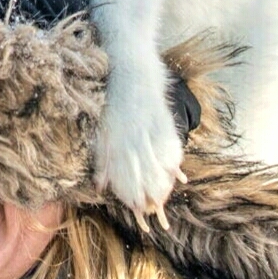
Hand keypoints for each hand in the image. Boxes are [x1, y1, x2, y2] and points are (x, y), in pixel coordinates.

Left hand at [95, 78, 185, 220]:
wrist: (130, 71)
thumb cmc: (114, 105)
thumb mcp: (103, 131)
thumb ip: (102, 159)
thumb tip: (99, 186)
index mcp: (114, 136)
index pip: (122, 169)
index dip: (129, 189)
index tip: (135, 206)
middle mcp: (130, 132)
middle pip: (140, 166)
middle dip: (146, 187)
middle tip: (154, 206)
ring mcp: (146, 124)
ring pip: (155, 155)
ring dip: (161, 177)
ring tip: (166, 194)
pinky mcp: (161, 115)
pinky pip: (168, 138)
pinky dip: (173, 155)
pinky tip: (178, 170)